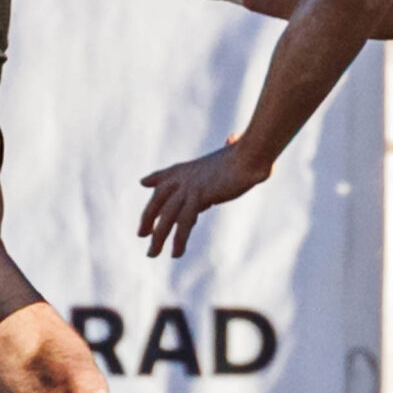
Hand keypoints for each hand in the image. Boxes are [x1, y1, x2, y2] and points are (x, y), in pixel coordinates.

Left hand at [138, 141, 269, 258]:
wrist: (251, 155)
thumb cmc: (249, 155)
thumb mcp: (232, 153)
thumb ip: (228, 150)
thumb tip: (231, 138)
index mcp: (190, 167)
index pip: (166, 174)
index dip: (155, 180)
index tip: (144, 183)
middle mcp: (184, 177)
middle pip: (158, 200)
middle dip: (148, 218)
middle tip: (141, 235)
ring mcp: (189, 187)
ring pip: (166, 216)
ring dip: (158, 237)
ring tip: (151, 254)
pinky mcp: (198, 197)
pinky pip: (184, 223)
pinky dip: (179, 240)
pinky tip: (175, 254)